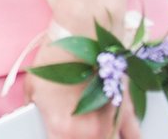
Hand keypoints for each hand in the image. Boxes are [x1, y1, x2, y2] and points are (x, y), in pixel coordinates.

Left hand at [26, 29, 142, 138]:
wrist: (80, 39)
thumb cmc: (54, 62)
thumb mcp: (32, 87)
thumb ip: (33, 110)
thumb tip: (33, 117)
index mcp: (63, 130)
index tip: (55, 136)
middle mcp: (90, 133)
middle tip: (75, 132)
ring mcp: (110, 125)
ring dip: (104, 138)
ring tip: (94, 133)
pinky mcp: (126, 112)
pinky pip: (134, 136)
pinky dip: (128, 137)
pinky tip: (122, 137)